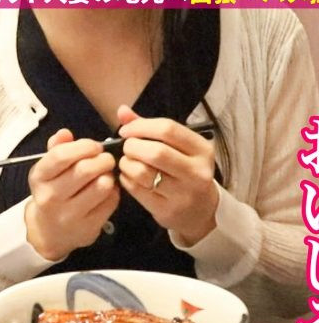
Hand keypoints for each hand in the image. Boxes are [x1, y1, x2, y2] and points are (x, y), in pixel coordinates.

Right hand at [25, 129, 119, 260]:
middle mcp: (51, 197)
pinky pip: (111, 202)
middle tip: (106, 159)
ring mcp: (69, 215)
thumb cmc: (53, 192)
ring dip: (109, 176)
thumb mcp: (48, 170)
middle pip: (85, 169)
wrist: (50, 232)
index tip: (95, 146)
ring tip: (106, 175)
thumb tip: (65, 133)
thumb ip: (57, 148)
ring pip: (102, 186)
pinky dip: (114, 192)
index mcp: (39, 178)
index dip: (84, 146)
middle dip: (102, 159)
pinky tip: (107, 191)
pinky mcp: (88, 227)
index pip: (61, 156)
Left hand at [117, 106, 217, 245]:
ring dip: (126, 164)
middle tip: (126, 148)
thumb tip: (122, 111)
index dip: (141, 127)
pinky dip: (126, 180)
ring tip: (126, 163)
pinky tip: (128, 177)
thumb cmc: (185, 172)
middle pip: (155, 152)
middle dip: (132, 147)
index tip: (126, 131)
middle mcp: (196, 171)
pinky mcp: (167, 210)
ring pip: (143, 173)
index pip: (168, 129)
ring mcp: (182, 193)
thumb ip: (150, 128)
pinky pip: (137, 190)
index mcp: (202, 150)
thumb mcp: (178, 148)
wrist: (201, 211)